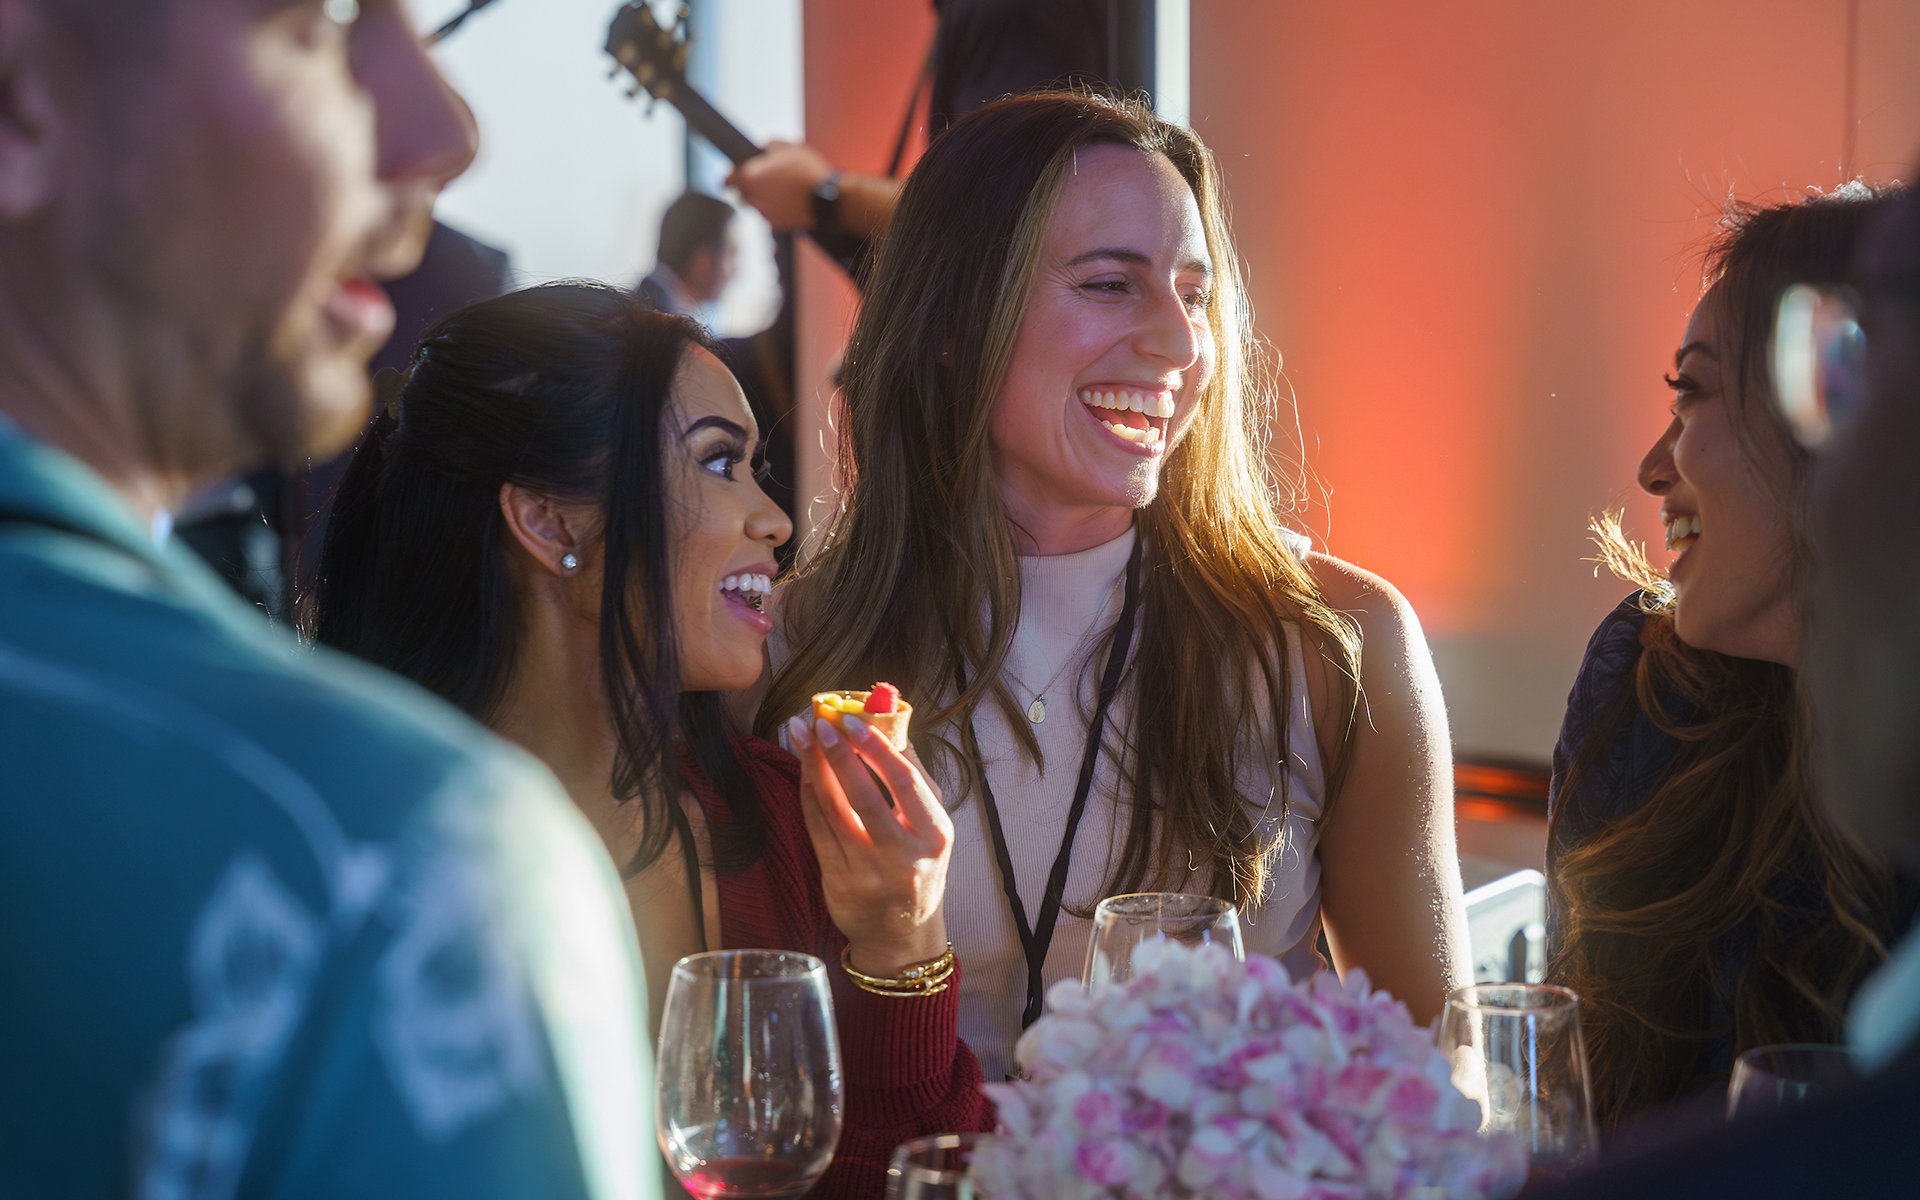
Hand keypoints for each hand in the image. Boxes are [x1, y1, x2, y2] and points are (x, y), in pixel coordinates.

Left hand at [726, 141, 835, 231]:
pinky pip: (770, 214)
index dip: (731, 175)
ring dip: (764, 197)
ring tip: (783, 188)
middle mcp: (753, 199)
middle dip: (751, 185)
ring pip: (757, 204)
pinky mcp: (777, 225)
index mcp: (750, 178)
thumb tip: (765, 148)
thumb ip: (771, 145)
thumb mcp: (789, 147)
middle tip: (768, 177)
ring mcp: (765, 214)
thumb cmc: (808, 172)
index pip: (727, 180)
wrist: (828, 200)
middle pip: (743, 193)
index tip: (735, 173)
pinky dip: (776, 208)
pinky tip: (790, 200)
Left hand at [786, 713, 951, 976]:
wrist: (902, 934)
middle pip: (865, 797)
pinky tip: (803, 770)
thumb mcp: (931, 825)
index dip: (875, 748)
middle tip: (819, 721)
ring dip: (814, 768)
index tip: (852, 718)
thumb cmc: (918, 865)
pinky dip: (808, 796)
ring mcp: (869, 874)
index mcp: (935, 835)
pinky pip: (817, 831)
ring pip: (834, 812)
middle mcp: (904, 857)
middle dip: (838, 754)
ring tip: (799, 735)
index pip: (904, 782)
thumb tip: (889, 722)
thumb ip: (914, 776)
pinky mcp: (839, 884)